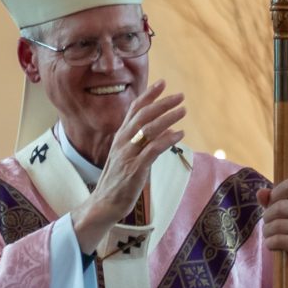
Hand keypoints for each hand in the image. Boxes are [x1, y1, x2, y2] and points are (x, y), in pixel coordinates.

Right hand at [75, 83, 185, 252]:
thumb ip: (144, 141)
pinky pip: (153, 149)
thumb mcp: (129, 156)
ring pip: (149, 129)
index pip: (134, 109)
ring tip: (183, 111)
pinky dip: (167, 140)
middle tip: (180, 96)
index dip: (148, 95)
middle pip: (143, 115)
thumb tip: (167, 129)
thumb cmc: (119, 180)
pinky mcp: (135, 168)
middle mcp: (122, 141)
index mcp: (120, 136)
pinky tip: (179, 134)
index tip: (162, 83)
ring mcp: (128, 154)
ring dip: (168, 118)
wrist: (104, 204)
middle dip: (163, 103)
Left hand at [261, 181, 287, 287]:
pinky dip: (270, 244)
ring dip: (267, 232)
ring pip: (277, 224)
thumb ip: (271, 200)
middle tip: (268, 225)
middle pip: (279, 206)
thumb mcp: (283, 213)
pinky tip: (274, 246)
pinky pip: (278, 240)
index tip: (273, 205)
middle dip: (267, 217)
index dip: (275, 195)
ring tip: (271, 236)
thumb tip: (261, 193)